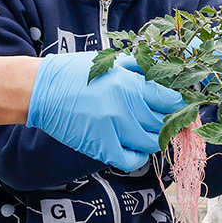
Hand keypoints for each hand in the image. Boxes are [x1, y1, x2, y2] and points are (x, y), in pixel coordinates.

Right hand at [28, 53, 183, 169]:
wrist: (42, 91)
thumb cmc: (74, 73)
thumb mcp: (110, 62)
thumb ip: (138, 69)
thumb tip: (164, 77)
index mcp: (129, 83)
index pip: (169, 99)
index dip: (178, 104)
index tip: (179, 107)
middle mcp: (125, 107)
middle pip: (163, 122)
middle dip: (169, 121)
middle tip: (166, 120)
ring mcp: (114, 129)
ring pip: (151, 142)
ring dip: (154, 137)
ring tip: (148, 131)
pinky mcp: (101, 147)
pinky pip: (132, 160)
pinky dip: (138, 156)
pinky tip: (135, 147)